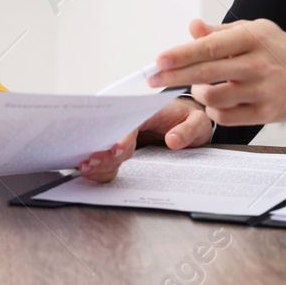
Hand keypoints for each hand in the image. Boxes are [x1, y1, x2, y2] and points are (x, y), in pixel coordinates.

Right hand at [76, 96, 213, 183]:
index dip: (122, 136)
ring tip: (87, 169)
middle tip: (92, 162)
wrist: (187, 121)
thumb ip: (188, 130)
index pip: (130, 122)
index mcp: (148, 111)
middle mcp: (133, 122)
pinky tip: (94, 173)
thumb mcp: (198, 122)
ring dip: (97, 159)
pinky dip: (101, 166)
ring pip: (106, 147)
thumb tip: (173, 140)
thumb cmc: (189, 119)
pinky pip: (110, 158)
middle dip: (102, 150)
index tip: (116, 149)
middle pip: (112, 135)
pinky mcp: (126, 148)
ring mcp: (127, 135)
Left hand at [148, 18, 285, 127]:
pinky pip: (226, 117)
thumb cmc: (277, 48)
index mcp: (251, 38)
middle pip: (206, 73)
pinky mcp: (265, 113)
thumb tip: (192, 27)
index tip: (159, 60)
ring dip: (197, 93)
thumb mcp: (252, 30)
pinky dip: (213, 110)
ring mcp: (262, 90)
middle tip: (152, 78)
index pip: (209, 47)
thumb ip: (219, 32)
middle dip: (173, 76)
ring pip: (213, 97)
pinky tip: (215, 101)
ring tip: (198, 86)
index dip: (181, 54)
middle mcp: (257, 64)